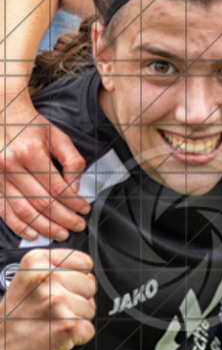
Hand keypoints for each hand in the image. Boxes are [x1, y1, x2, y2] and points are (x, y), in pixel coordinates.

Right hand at [0, 103, 88, 240]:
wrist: (2, 116)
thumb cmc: (31, 127)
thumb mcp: (58, 137)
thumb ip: (72, 161)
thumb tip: (75, 189)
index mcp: (30, 152)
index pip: (57, 187)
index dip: (73, 203)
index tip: (84, 210)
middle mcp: (10, 165)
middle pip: (41, 202)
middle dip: (63, 218)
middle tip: (78, 226)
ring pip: (23, 211)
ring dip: (44, 227)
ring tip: (60, 234)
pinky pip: (3, 211)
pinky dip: (18, 226)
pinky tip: (33, 233)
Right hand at [0, 248, 95, 349]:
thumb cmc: (14, 318)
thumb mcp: (26, 280)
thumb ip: (54, 269)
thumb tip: (86, 271)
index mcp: (37, 261)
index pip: (84, 262)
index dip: (76, 278)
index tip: (59, 290)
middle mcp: (48, 278)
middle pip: (90, 284)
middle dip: (77, 299)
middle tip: (52, 310)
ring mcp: (59, 301)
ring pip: (91, 307)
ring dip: (76, 318)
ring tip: (51, 322)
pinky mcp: (68, 325)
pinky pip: (89, 329)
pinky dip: (77, 337)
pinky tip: (56, 335)